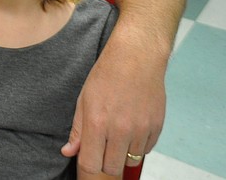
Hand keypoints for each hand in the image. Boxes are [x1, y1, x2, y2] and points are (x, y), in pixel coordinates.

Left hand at [61, 30, 166, 175]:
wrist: (137, 57)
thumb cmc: (107, 75)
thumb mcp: (84, 100)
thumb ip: (78, 130)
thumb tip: (69, 152)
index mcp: (97, 123)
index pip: (90, 165)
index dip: (87, 173)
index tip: (86, 172)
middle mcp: (120, 130)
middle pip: (112, 169)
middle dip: (105, 165)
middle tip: (102, 152)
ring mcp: (140, 130)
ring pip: (130, 161)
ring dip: (122, 155)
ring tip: (117, 135)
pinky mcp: (156, 128)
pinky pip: (146, 150)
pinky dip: (137, 146)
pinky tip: (132, 128)